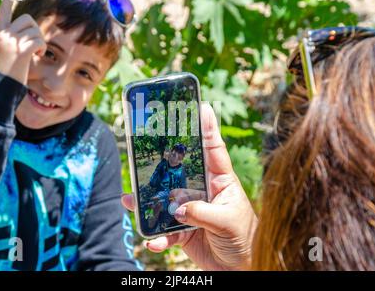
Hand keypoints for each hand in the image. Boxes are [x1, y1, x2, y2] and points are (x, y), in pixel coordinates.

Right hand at [0, 0, 46, 84]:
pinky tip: (38, 56)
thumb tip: (31, 32)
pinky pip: (39, 41)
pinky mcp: (21, 50)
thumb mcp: (6, 51)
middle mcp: (3, 34)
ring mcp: (11, 42)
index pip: (4, 11)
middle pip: (28, 19)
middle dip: (36, 30)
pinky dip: (42, 49)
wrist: (2, 86)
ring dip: (40, 42)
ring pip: (36, 31)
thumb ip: (14, 39)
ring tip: (35, 54)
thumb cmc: (7, 72)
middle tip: (35, 45)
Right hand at [122, 104, 257, 270]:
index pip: (213, 149)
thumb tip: (177, 209)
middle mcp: (203, 190)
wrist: (239, 268)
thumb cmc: (244, 238)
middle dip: (162, 161)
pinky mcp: (182, 229)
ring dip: (147, 201)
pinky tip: (151, 240)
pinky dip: (156, 236)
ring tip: (130, 199)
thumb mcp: (227, 222)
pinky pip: (164, 230)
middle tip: (145, 147)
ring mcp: (190, 209)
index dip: (207, 127)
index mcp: (220, 181)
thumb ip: (202, 213)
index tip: (201, 105)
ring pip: (164, 200)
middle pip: (179, 171)